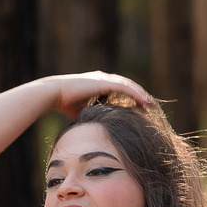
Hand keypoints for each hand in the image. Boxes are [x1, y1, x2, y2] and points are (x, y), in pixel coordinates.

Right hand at [41, 72, 155, 117]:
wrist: (54, 93)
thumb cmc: (65, 103)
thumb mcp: (83, 110)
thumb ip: (93, 114)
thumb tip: (97, 128)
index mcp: (100, 83)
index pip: (121, 89)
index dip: (132, 97)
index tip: (141, 107)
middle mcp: (104, 78)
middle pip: (128, 86)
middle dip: (140, 95)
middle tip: (151, 105)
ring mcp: (104, 78)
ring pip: (129, 86)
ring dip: (141, 94)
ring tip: (151, 104)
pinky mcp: (104, 82)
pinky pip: (124, 88)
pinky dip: (135, 94)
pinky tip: (143, 101)